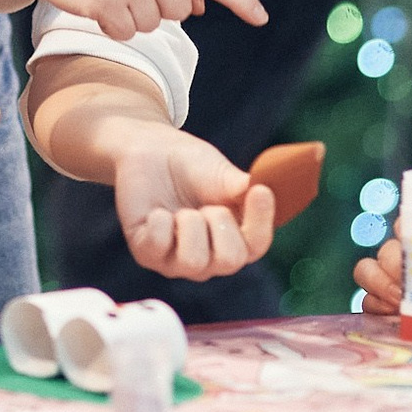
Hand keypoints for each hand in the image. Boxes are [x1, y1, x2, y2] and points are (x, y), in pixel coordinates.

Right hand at [22, 0, 267, 39]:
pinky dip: (114, 27)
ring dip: (133, 18)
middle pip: (180, 11)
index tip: (261, 19)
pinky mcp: (107, 1)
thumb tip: (200, 7)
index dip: (239, 0)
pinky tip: (98, 5)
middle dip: (159, 9)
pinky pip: (128, 34)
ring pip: (153, 25)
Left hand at [110, 126, 275, 279]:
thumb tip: (266, 188)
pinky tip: (158, 211)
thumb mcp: (221, 173)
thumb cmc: (190, 165)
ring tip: (181, 210)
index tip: (259, 191)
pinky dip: (160, 222)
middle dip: (220, 223)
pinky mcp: (146, 252)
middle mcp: (208, 258)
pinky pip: (158, 246)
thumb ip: (242, 188)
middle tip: (207, 205)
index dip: (261, 222)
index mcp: (234, 239)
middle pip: (230, 262)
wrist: (150, 150)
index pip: (257, 246)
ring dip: (190, 224)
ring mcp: (176, 260)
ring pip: (193, 262)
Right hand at [353, 229, 411, 317]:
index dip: (405, 233)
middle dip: (393, 271)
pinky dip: (377, 311)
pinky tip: (395, 320)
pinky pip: (368, 302)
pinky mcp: (384, 301)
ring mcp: (393, 278)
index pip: (409, 224)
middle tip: (406, 294)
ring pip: (367, 272)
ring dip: (380, 290)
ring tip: (400, 308)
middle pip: (386, 252)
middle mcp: (408, 255)